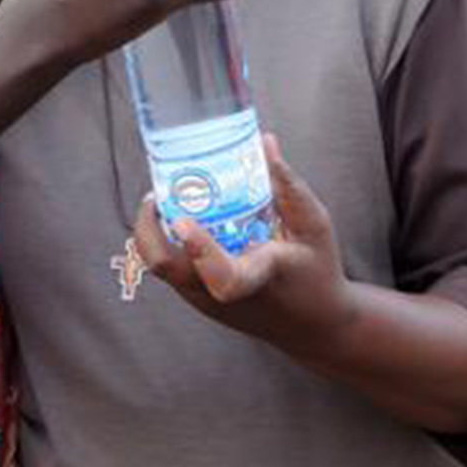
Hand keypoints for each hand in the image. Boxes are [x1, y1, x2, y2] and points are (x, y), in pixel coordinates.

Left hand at [130, 135, 348, 349]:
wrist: (314, 326)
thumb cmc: (318, 271)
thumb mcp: (314, 225)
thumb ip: (288, 186)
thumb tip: (265, 140)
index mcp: (259, 277)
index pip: (223, 275)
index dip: (199, 249)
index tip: (182, 220)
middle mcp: (223, 296)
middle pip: (167, 269)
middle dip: (148, 229)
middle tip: (155, 194)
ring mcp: (205, 301)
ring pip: (160, 269)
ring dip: (151, 233)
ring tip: (161, 198)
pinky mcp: (198, 301)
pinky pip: (169, 270)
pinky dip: (164, 242)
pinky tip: (174, 216)